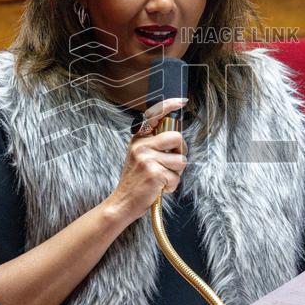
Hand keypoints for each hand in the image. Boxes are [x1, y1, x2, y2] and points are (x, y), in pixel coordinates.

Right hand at [106, 97, 187, 223]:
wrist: (122, 202)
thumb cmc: (135, 181)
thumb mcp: (140, 157)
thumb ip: (154, 145)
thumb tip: (177, 137)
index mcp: (139, 139)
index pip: (154, 115)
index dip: (169, 105)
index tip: (181, 101)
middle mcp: (141, 145)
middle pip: (177, 137)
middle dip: (181, 152)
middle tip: (171, 164)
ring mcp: (147, 158)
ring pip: (181, 160)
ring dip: (175, 174)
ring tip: (161, 179)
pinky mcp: (154, 172)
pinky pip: (176, 177)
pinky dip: (171, 186)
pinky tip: (159, 188)